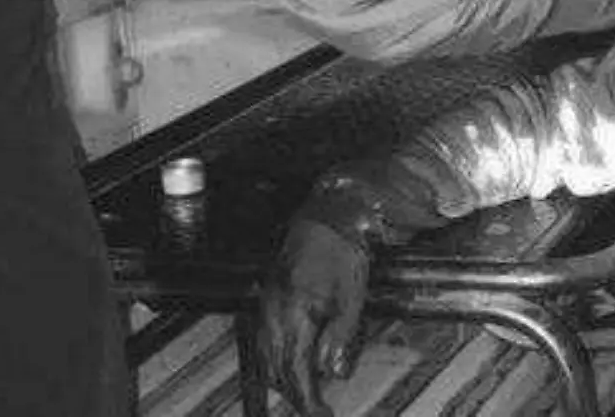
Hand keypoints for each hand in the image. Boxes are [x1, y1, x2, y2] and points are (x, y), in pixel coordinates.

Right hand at [258, 217, 371, 416]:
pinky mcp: (266, 299)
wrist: (326, 217)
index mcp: (295, 315)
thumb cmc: (341, 251)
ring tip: (303, 394)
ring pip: (266, 359)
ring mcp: (266, 306)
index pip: (295, 372)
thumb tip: (332, 371)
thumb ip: (340, 337)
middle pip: (276, 371)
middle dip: (295, 396)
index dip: (308, 400)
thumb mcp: (351, 297)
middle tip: (316, 409)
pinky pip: (263, 341)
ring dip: (282, 381)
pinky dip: (273, 361)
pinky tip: (285, 364)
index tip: (321, 414)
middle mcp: (273, 314)